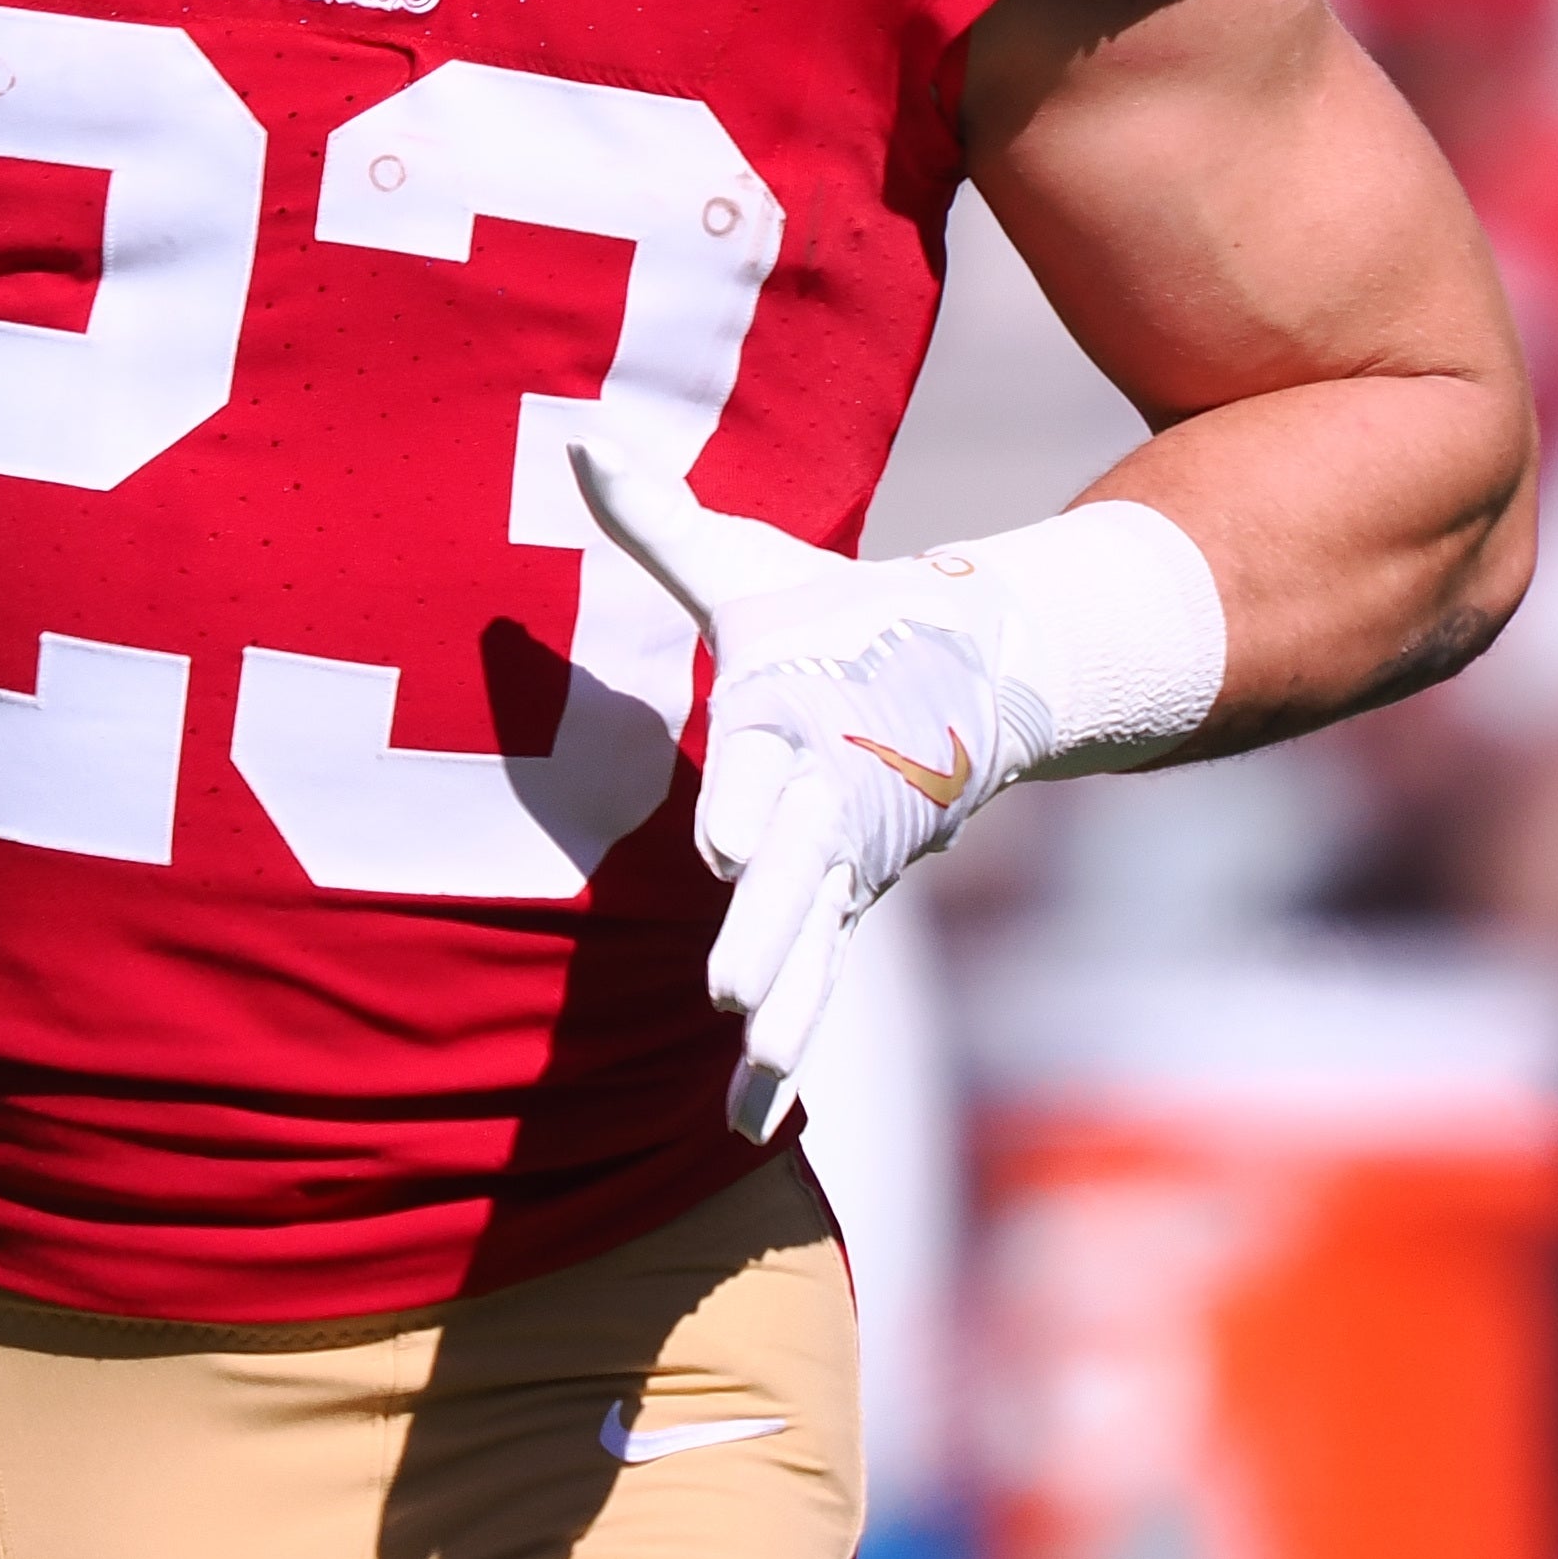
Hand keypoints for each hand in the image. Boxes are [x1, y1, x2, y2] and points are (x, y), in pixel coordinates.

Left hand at [580, 451, 1222, 1142]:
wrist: (981, 665)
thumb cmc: (835, 615)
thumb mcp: (746, 569)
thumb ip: (656, 522)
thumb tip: (576, 439)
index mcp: (799, 716)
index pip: (769, 764)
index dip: (747, 803)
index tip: (727, 847)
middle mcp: (830, 801)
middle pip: (799, 876)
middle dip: (766, 934)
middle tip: (729, 991)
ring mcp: (850, 863)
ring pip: (816, 950)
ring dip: (784, 1019)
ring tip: (747, 1091)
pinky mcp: (853, 902)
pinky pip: (818, 983)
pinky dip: (787, 1050)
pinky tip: (746, 1119)